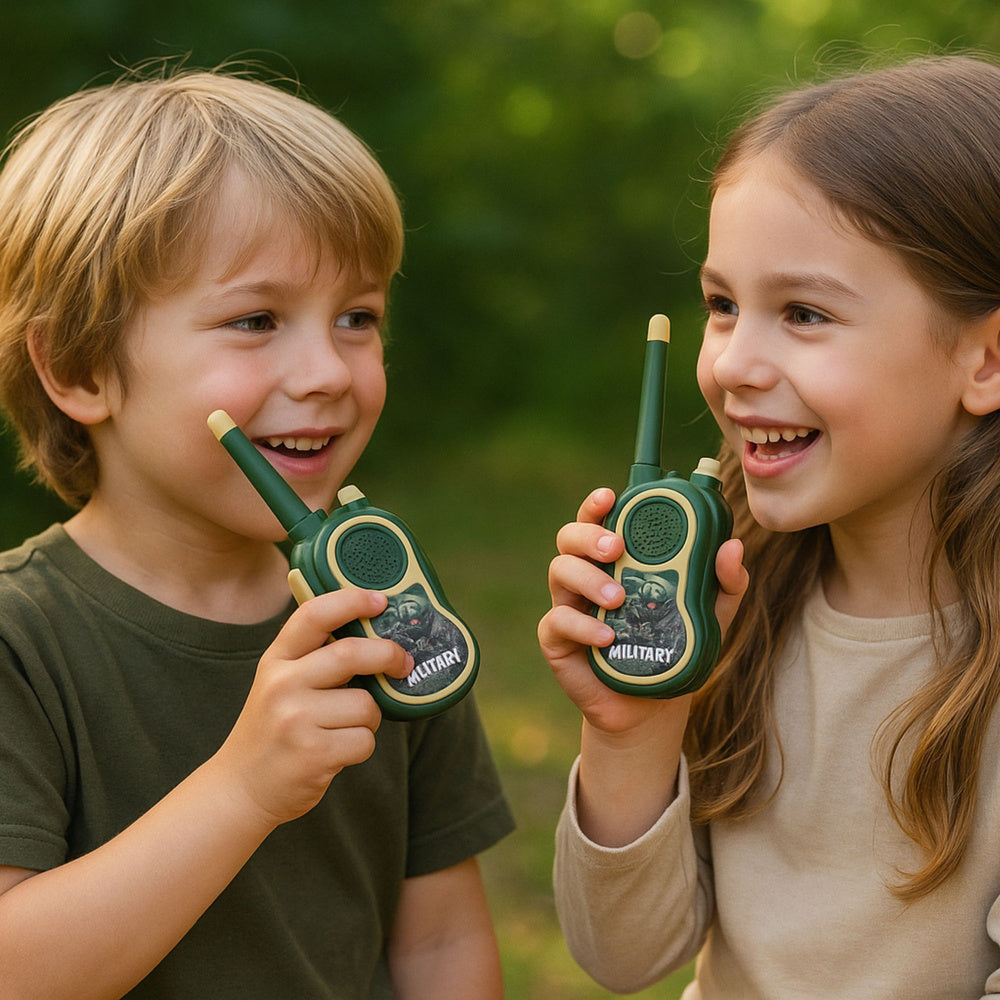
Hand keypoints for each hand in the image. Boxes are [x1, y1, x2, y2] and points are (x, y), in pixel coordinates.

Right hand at [214, 588, 412, 827]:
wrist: (241, 788)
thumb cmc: (274, 728)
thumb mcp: (279, 682)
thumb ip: (315, 656)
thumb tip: (376, 632)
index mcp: (276, 659)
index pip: (314, 615)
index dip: (352, 601)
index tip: (381, 600)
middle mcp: (282, 684)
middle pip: (351, 653)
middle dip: (388, 655)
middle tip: (403, 663)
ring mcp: (295, 719)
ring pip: (366, 704)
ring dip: (369, 717)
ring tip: (344, 727)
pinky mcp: (313, 754)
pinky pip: (365, 740)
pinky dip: (362, 746)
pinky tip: (338, 751)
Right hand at [538, 488, 747, 737]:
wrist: (652, 706)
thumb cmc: (676, 645)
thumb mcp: (710, 612)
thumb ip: (724, 580)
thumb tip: (732, 547)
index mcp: (617, 559)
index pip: (600, 520)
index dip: (597, 504)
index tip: (610, 496)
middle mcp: (586, 575)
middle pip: (569, 537)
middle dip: (588, 535)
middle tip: (614, 548)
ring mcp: (568, 605)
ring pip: (559, 571)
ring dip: (587, 578)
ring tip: (618, 597)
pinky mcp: (557, 640)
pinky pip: (557, 621)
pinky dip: (582, 625)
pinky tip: (607, 636)